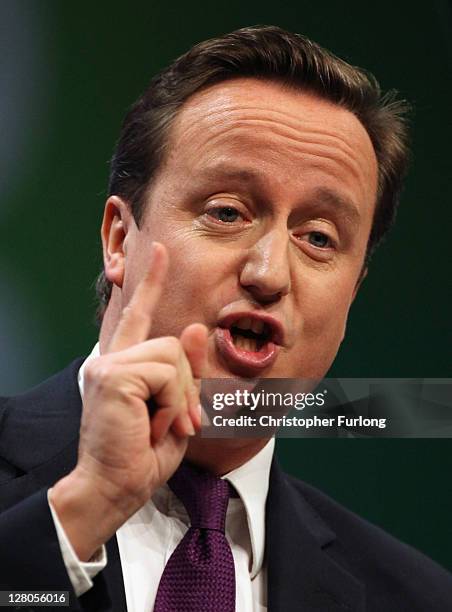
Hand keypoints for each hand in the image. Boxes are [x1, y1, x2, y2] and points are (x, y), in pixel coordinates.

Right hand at [50, 242, 207, 559]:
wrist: (115, 488)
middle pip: (174, 344)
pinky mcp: (114, 374)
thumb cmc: (144, 454)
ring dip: (181, 397)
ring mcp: (109, 364)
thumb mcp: (176, 408)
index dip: (153, 282)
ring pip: (173, 355)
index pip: (139, 314)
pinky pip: (166, 372)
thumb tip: (196, 326)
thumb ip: (187, 370)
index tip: (161, 249)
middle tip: (181, 422)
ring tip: (163, 426)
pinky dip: (173, 403)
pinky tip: (153, 425)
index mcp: (124, 364)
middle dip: (188, 386)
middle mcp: (112, 358)